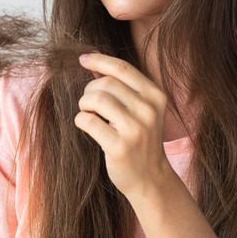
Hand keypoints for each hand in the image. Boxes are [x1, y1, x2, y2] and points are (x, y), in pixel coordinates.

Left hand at [75, 53, 172, 198]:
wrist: (150, 178)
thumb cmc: (140, 139)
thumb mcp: (141, 109)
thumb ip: (122, 85)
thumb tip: (93, 61)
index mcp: (155, 96)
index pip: (122, 68)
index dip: (99, 60)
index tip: (82, 59)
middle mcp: (148, 110)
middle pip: (106, 83)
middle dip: (90, 90)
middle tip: (89, 103)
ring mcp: (136, 130)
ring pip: (96, 99)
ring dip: (84, 104)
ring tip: (88, 113)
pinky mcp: (120, 147)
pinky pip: (88, 121)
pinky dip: (81, 120)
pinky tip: (86, 125)